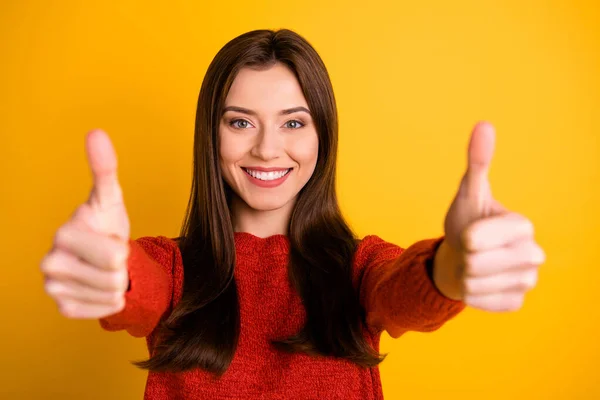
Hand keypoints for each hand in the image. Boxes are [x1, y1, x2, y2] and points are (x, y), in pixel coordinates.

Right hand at [40, 129, 130, 318]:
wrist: (103, 257)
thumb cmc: (106, 225)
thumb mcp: (110, 198)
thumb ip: (105, 168)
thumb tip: (96, 133)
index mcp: (63, 233)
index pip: (115, 255)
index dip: (122, 248)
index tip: (109, 238)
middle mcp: (50, 262)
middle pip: (115, 277)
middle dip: (121, 267)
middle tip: (109, 257)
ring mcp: (53, 289)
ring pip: (112, 295)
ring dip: (117, 284)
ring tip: (104, 270)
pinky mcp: (63, 309)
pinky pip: (104, 311)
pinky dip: (110, 301)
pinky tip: (99, 286)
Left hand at [433, 122, 545, 311]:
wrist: (463, 257)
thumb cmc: (466, 223)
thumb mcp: (468, 193)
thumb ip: (477, 162)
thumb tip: (484, 124)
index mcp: (523, 225)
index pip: (478, 239)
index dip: (465, 237)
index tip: (468, 233)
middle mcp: (533, 254)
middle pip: (476, 264)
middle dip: (463, 257)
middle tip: (470, 250)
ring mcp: (527, 282)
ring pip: (474, 285)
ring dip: (463, 276)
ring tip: (472, 265)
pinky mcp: (516, 303)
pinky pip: (478, 302)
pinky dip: (469, 294)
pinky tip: (478, 283)